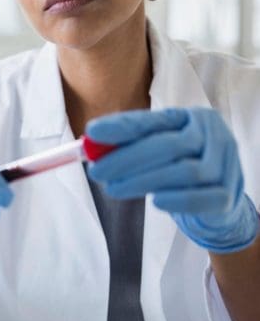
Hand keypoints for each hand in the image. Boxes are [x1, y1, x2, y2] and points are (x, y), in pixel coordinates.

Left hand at [85, 108, 258, 253]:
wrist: (215, 197)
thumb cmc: (177, 166)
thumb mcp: (153, 148)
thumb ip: (127, 143)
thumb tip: (90, 143)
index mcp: (187, 118)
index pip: (152, 120)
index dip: (121, 126)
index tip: (92, 133)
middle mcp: (210, 134)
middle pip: (167, 145)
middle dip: (126, 159)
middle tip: (97, 172)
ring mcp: (225, 163)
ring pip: (184, 171)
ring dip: (143, 181)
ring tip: (114, 189)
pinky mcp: (229, 194)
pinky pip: (202, 197)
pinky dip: (177, 200)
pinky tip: (155, 202)